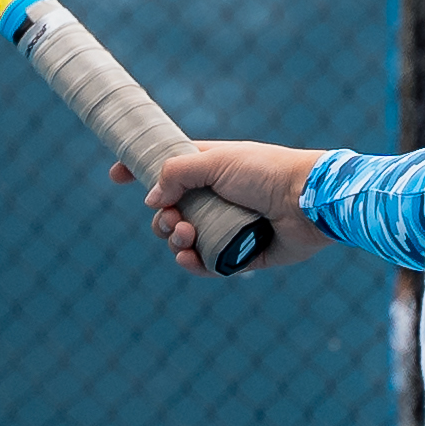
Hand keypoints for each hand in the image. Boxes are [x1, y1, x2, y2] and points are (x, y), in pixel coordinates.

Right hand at [111, 140, 331, 277]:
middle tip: (175, 219)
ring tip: (188, 236)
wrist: (308, 201)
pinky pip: (208, 264)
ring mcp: (229, 226)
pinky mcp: (242, 254)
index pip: (169, 168)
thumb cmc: (267, 172)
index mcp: (212, 168)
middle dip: (163, 219)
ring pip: (185, 240)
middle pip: (171, 211)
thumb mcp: (217, 161)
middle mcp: (218, 197)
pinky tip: (189, 257)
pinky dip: (193, 263)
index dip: (140, 171)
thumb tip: (152, 199)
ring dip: (176, 240)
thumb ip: (177, 173)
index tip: (116, 176)